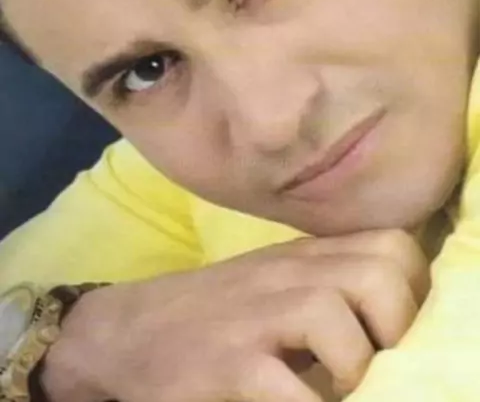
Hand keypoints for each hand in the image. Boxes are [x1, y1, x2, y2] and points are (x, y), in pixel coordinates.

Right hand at [42, 230, 428, 401]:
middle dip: (398, 326)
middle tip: (379, 362)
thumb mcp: (274, 281)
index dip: (415, 289)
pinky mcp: (227, 363)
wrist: (127, 331)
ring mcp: (255, 316)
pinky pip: (292, 391)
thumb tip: (394, 314)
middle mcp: (286, 275)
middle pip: (381, 274)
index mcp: (304, 257)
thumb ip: (328, 281)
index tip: (399, 328)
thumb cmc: (211, 311)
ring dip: (356, 368)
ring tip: (340, 389)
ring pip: (337, 319)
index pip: (393, 245)